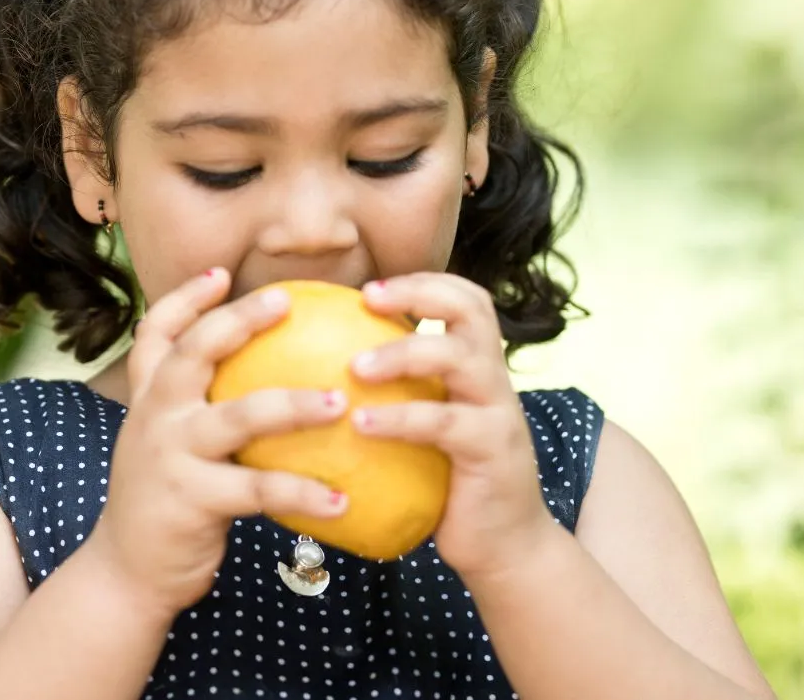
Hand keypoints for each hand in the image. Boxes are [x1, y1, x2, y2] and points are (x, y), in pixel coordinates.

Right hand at [86, 268, 349, 620]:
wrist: (125, 571)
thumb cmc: (167, 495)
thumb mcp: (168, 439)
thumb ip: (201, 404)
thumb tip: (275, 371)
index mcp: (150, 396)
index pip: (156, 332)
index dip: (184, 298)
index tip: (220, 274)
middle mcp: (155, 415)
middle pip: (194, 352)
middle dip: (238, 321)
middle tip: (285, 301)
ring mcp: (170, 455)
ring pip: (238, 416)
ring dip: (294, 405)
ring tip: (340, 403)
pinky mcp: (191, 499)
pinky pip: (258, 488)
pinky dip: (303, 493)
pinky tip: (343, 499)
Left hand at [352, 272, 556, 579]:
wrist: (505, 544)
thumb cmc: (451, 480)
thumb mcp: (431, 424)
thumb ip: (402, 392)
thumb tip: (322, 367)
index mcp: (478, 364)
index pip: (466, 299)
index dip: (423, 282)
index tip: (369, 288)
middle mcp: (494, 377)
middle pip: (472, 310)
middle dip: (418, 294)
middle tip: (367, 300)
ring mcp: (498, 410)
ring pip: (457, 358)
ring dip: (403, 353)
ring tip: (355, 367)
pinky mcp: (493, 448)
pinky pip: (443, 422)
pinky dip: (399, 417)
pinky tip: (360, 423)